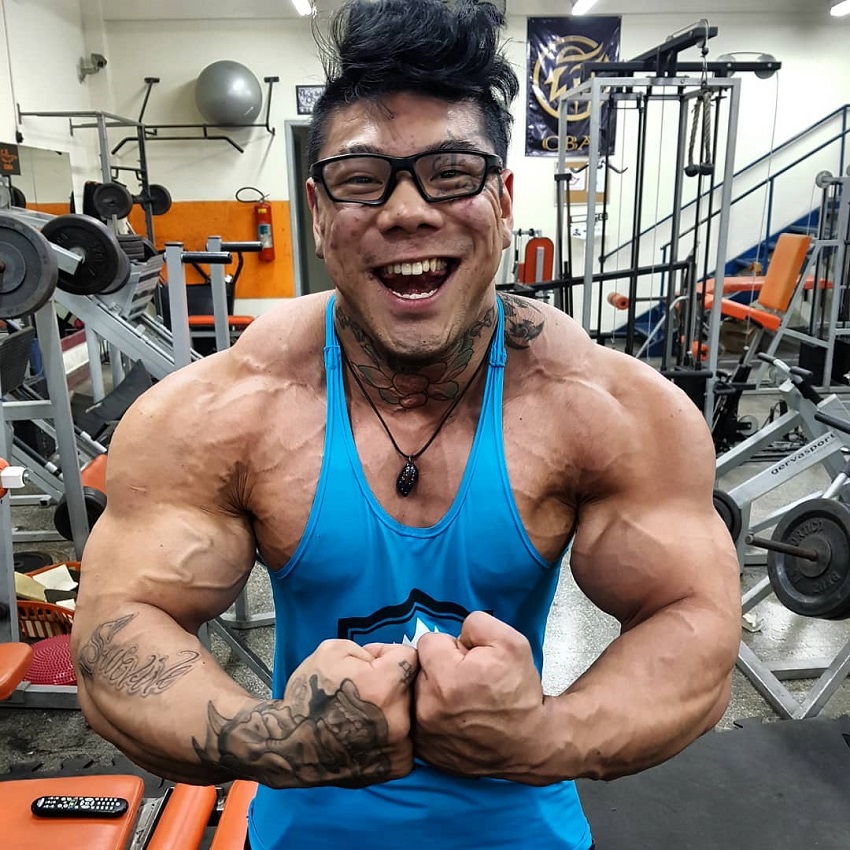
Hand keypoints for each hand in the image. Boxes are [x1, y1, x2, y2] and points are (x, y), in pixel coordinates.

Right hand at [282, 639, 417, 786]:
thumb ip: (370, 648)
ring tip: (363, 715)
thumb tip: (388, 659)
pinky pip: (406, 740)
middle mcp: (400, 717)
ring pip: (409, 713)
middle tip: (364, 691)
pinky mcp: (397, 766)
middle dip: (391, 683)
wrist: (290, 746)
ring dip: (392, 709)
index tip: (372, 664)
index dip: (388, 655)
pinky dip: (391, 735)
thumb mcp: (333, 650)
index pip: (411, 657)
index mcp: (386, 684)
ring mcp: (400, 745)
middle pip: (411, 686)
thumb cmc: (309, 696)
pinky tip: (367, 734)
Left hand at [413, 612, 554, 783]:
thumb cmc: (520, 693)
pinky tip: (459, 721)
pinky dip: (436, 718)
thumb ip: (477, 623)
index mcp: (445, 678)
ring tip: (463, 702)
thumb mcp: (511, 642)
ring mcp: (425, 733)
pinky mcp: (427, 751)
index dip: (452, 646)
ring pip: (418, 694)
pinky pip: (420, 720)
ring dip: (435, 693)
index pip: (428, 642)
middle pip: (420, 668)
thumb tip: (458, 633)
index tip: (469, 661)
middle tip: (468, 682)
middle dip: (441, 669)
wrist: (531, 743)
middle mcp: (428, 708)